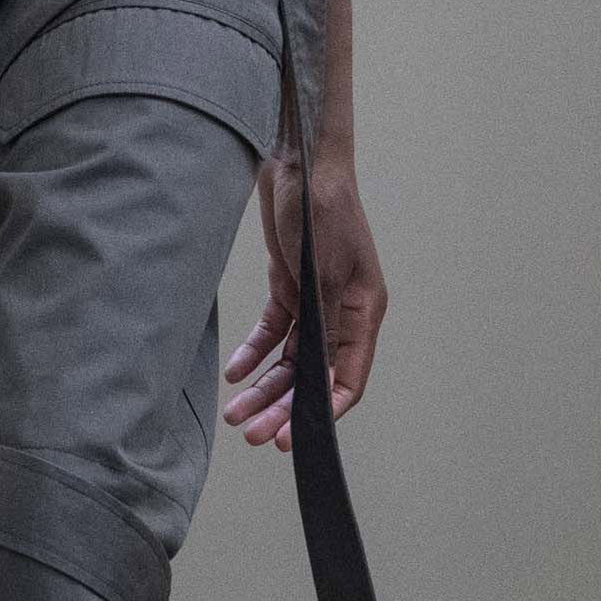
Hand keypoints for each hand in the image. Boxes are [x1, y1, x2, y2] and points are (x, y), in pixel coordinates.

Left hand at [221, 141, 384, 447]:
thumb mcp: (323, 272)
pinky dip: (254, 351)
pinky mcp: (289, 285)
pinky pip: (273, 331)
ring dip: (263, 385)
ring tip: (235, 412)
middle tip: (252, 434)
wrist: (298, 162)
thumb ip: (321, 325)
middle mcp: (342, 313)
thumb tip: (317, 378)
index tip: (290, 438)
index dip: (320, 413)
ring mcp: (315, 301)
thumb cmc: (322, 211)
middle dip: (282, 406)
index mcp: (365, 313)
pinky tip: (235, 371)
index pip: (348, 379)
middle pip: (313, 375)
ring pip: (289, 359)